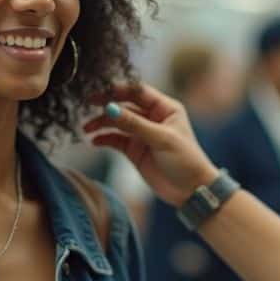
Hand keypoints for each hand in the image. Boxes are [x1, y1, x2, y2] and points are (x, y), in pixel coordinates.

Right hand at [83, 83, 219, 206]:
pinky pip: (115, 140)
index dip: (118, 90)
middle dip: (106, 105)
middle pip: (124, 105)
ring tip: (87, 129)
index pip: (138, 92)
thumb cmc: (186, 160)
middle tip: (88, 105)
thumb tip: (110, 108)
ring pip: (117, 123)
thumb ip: (135, 124)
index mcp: (165, 108)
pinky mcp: (135, 150)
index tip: (100, 92)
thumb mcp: (161, 139)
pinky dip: (104, 139)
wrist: (191, 190)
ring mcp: (142, 134)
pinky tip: (94, 141)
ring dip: (102, 124)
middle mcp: (153, 118)